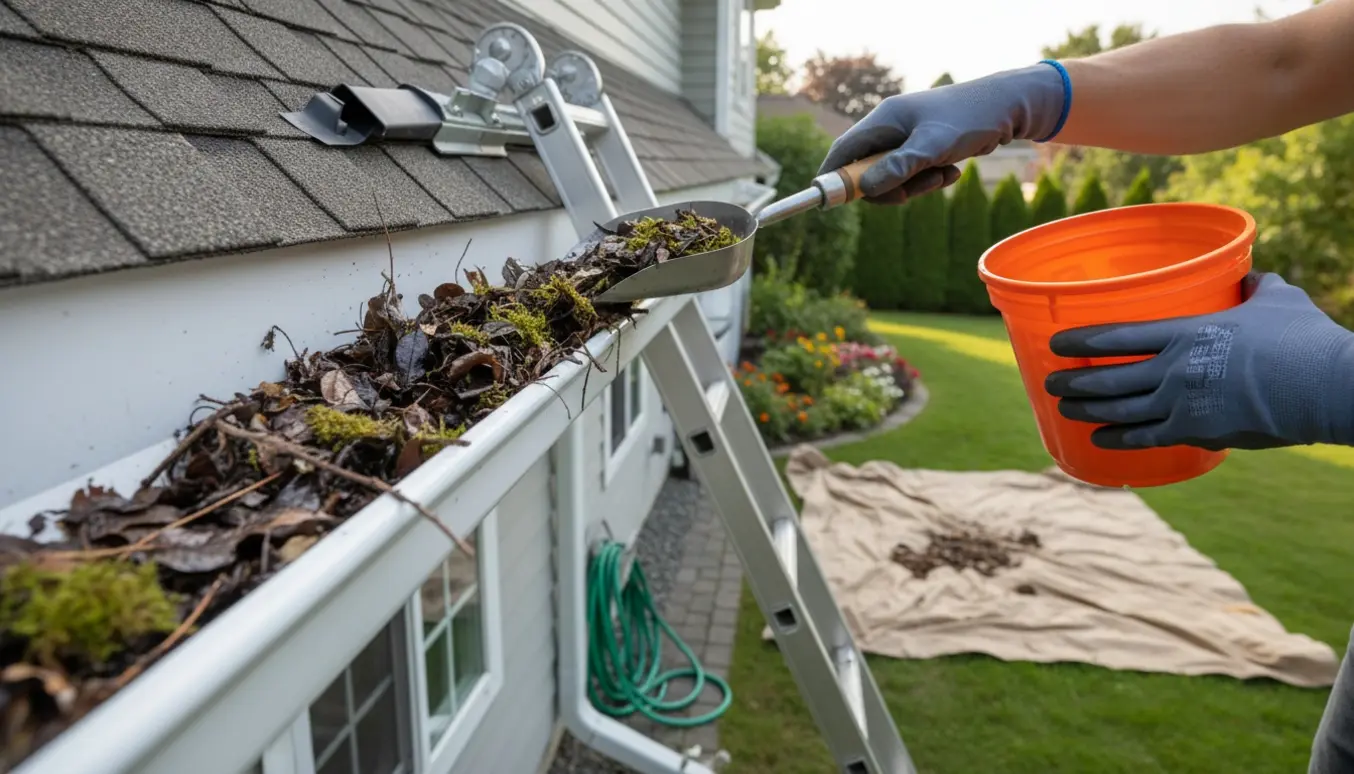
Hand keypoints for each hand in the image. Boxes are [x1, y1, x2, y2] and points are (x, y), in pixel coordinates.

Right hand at [817, 63, 1067, 203]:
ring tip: (944, 176)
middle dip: (888, 188)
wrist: (1009, 106)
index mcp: (884, 119)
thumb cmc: (970, 119)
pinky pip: (913, 173)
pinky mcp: (923, 146)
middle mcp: (891, 126)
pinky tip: (952, 171)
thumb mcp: (933, 147)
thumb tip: (865, 190)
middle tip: (910, 195)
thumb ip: (898, 168)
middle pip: (867, 169)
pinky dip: (928, 179)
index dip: (833, 176)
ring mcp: (907, 136)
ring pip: (893, 176)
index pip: (844, 150)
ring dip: (915, 185)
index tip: (828, 201)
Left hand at [1044, 272, 1353, 450]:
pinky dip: (1118, 440)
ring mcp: (1182, 403)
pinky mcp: (1197, 432)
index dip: (1082, 340)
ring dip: (1087, 409)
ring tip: (1062, 407)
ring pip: (1120, 409)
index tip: (1056, 343)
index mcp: (1187, 332)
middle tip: (1050, 381)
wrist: (1325, 387)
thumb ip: (1256, 287)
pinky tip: (1098, 440)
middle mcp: (1174, 368)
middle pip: (1109, 377)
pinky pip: (1146, 438)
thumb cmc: (1304, 339)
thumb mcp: (1276, 300)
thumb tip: (1252, 275)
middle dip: (1075, 380)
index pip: (1119, 335)